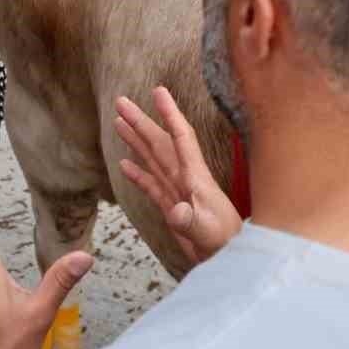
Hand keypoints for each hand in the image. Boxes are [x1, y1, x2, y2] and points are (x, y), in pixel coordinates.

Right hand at [114, 87, 241, 266]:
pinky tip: (124, 163)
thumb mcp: (206, 230)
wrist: (229, 257)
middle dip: (141, 121)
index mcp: (195, 176)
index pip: (181, 137)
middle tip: (121, 101)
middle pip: (159, 142)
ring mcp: (177, 191)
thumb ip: (190, 219)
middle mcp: (185, 177)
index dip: (170, 113)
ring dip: (136, 139)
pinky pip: (151, 184)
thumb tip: (176, 210)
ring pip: (153, 158)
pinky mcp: (172, 207)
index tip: (158, 91)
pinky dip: (137, 173)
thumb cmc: (223, 241)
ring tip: (119, 121)